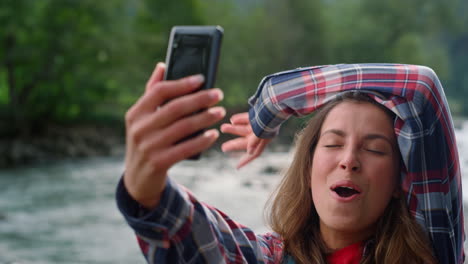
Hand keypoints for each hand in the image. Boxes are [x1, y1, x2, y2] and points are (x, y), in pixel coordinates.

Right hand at [124, 62, 224, 208]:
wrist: (138, 178)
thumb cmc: (146, 140)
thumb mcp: (142, 119)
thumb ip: (151, 93)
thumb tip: (162, 65)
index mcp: (136, 113)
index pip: (159, 91)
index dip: (182, 83)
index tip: (202, 79)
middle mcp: (140, 128)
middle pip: (175, 108)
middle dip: (200, 99)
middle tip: (218, 94)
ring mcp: (149, 146)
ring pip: (183, 127)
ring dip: (205, 118)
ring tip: (220, 112)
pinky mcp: (159, 162)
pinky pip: (186, 148)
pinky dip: (202, 141)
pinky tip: (213, 134)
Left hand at [220, 112, 270, 168]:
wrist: (276, 101)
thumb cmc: (269, 119)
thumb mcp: (261, 132)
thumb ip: (255, 141)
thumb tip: (250, 152)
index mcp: (264, 140)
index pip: (255, 153)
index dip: (246, 160)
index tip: (237, 167)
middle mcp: (261, 133)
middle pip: (246, 142)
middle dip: (235, 145)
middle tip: (223, 148)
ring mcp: (259, 124)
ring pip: (244, 129)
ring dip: (233, 129)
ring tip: (222, 128)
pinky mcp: (257, 114)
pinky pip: (246, 118)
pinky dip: (239, 119)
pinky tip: (232, 119)